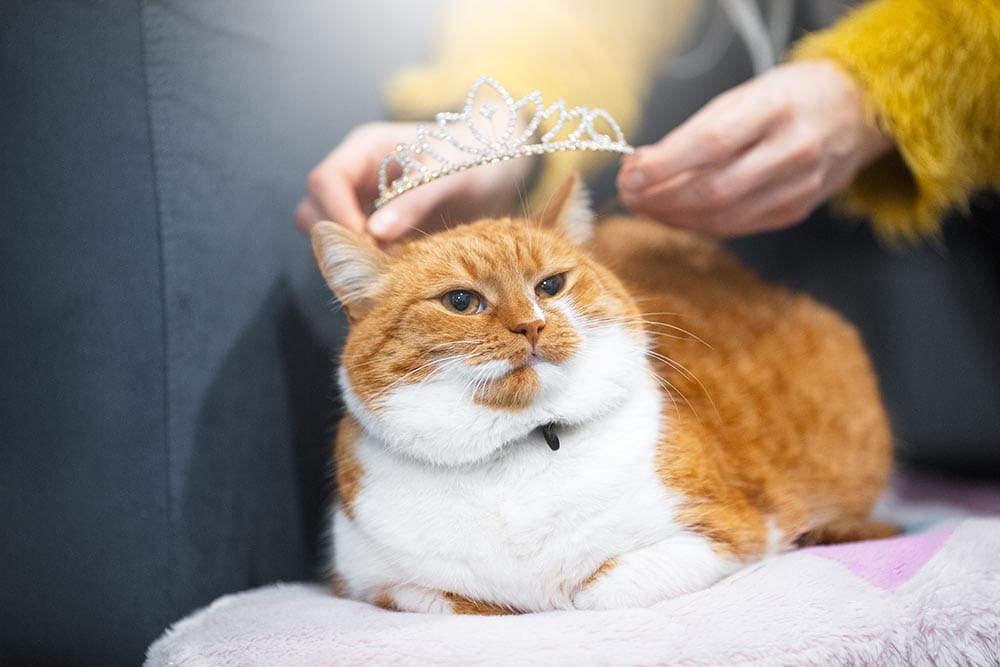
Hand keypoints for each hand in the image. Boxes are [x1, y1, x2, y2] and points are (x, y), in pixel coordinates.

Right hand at [297, 121, 530, 243]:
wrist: (497, 166)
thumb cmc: (476, 156)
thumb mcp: (451, 173)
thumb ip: (416, 199)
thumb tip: (376, 232)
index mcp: (366, 148)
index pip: (325, 181)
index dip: (337, 215)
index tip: (367, 244)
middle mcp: (356, 174)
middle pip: (314, 210)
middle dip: (339, 240)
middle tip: (382, 261)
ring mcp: (362, 201)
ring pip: (327, 233)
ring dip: (352, 254)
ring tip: (395, 265)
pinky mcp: (375, 225)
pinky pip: (355, 247)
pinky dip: (369, 261)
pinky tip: (401, 268)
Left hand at [616, 60, 892, 236]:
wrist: (858, 109)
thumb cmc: (790, 96)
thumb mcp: (744, 94)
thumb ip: (696, 131)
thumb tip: (643, 164)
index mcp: (776, 109)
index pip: (712, 144)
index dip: (665, 165)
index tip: (630, 172)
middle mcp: (792, 150)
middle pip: (714, 190)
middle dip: (661, 197)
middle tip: (628, 192)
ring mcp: (799, 187)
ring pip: (723, 217)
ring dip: (673, 215)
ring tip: (644, 204)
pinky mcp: (796, 211)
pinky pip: (736, 227)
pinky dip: (698, 223)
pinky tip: (674, 213)